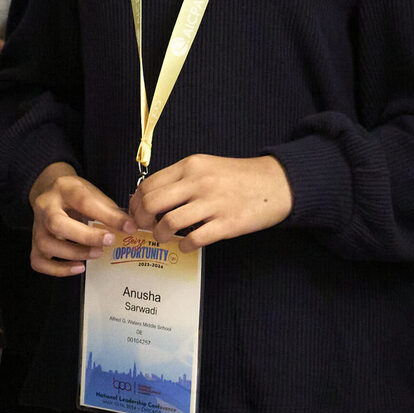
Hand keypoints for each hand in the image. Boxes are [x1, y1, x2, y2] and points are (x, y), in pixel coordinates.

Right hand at [28, 163, 127, 275]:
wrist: (48, 191)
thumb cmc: (74, 195)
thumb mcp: (92, 192)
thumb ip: (109, 210)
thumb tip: (130, 227)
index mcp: (63, 189)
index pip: (84, 201)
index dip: (107, 216)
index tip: (128, 227)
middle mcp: (45, 207)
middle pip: (57, 224)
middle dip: (85, 236)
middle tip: (109, 241)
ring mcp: (37, 227)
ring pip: (47, 244)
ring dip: (74, 253)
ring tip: (97, 254)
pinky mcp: (34, 244)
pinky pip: (39, 262)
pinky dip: (59, 270)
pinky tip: (79, 267)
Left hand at [128, 154, 291, 251]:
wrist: (277, 183)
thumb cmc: (240, 177)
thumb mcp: (207, 166)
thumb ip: (181, 179)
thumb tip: (152, 197)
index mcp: (191, 166)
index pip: (149, 184)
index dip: (136, 202)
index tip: (137, 212)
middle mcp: (198, 182)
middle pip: (152, 202)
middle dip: (142, 219)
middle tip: (145, 226)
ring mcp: (213, 203)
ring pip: (169, 222)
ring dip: (160, 235)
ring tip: (164, 237)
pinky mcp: (227, 224)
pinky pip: (194, 239)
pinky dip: (184, 246)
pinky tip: (186, 245)